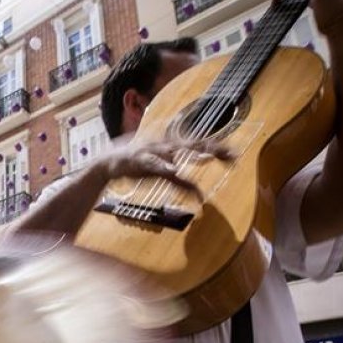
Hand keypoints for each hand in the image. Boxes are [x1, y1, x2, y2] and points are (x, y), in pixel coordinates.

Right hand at [95, 138, 232, 200]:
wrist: (107, 163)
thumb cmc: (137, 166)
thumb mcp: (163, 176)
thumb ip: (182, 184)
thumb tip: (200, 196)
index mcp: (171, 147)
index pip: (199, 145)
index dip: (217, 149)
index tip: (235, 156)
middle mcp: (165, 146)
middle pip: (193, 145)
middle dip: (212, 149)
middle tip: (231, 154)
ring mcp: (153, 151)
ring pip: (176, 151)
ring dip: (191, 153)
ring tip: (208, 157)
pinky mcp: (140, 160)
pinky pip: (153, 164)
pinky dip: (163, 165)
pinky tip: (173, 168)